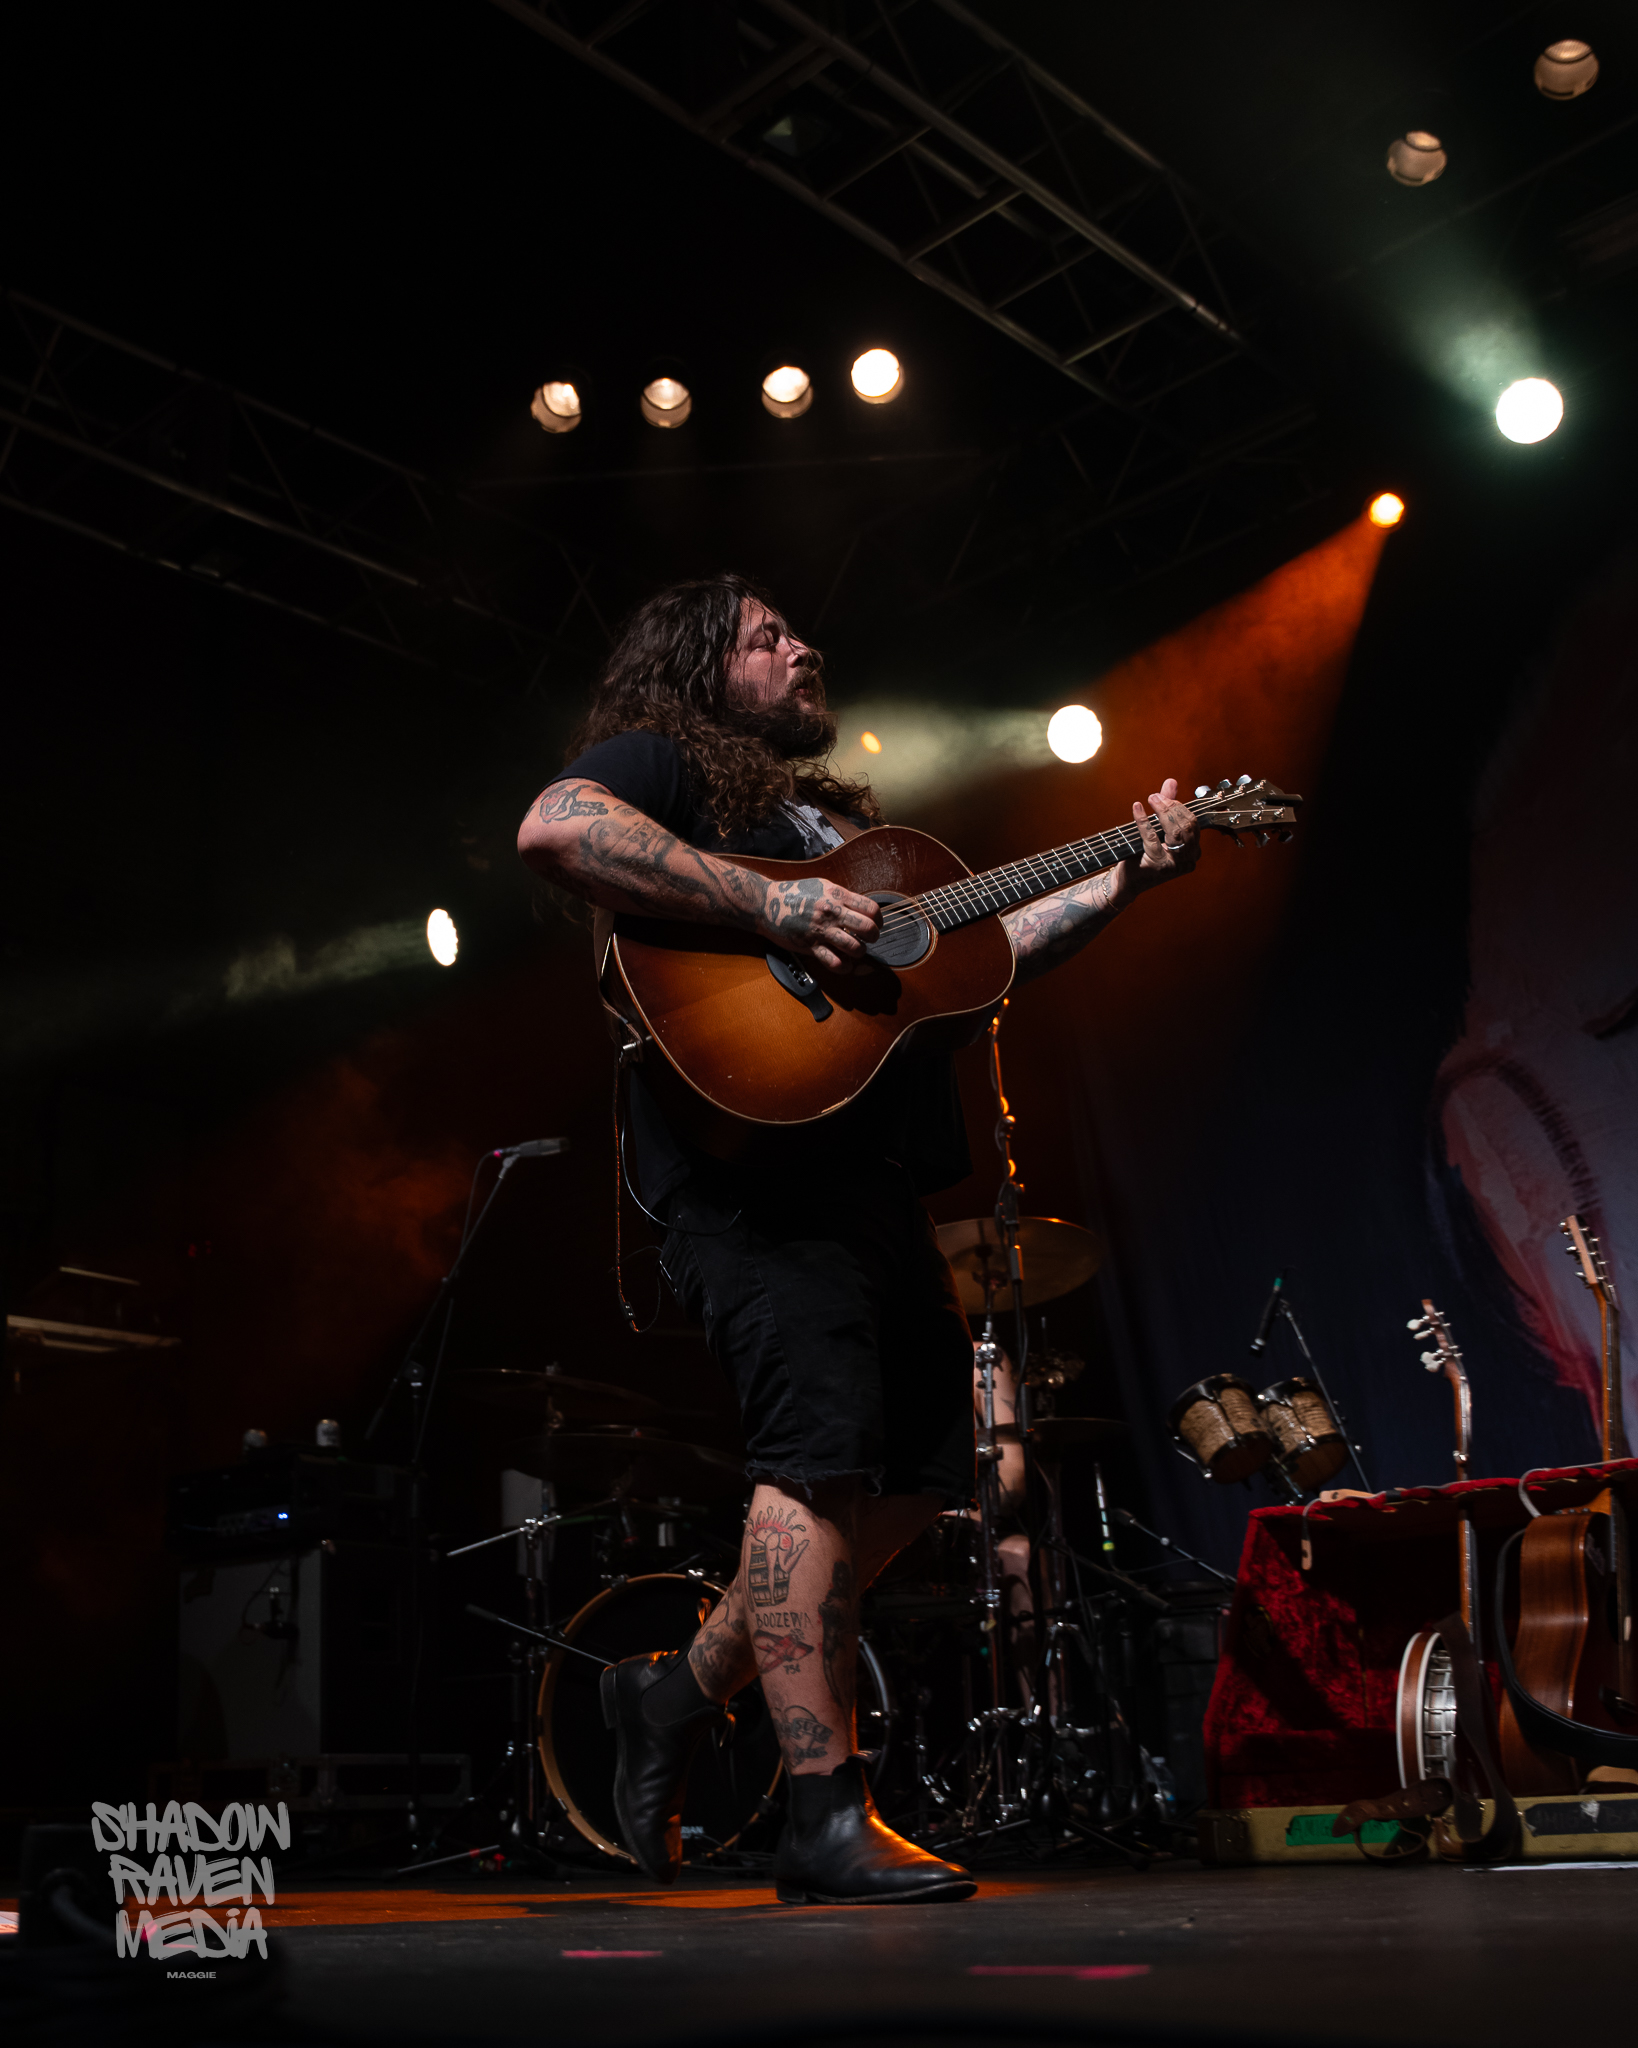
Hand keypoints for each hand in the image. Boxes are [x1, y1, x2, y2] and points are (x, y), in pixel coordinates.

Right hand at [759, 874, 882, 974]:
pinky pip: (835, 962)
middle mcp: (832, 913)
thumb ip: (842, 896)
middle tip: (868, 939)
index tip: (875, 923)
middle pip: (868, 929)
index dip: (878, 919)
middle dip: (873, 937)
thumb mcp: (822, 886)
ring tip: (855, 950)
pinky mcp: (811, 946)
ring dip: (860, 952)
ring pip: (855, 948)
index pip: (871, 909)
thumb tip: (861, 907)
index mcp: (837, 896)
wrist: (767, 904)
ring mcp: (821, 931)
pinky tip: (845, 963)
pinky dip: (845, 967)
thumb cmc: (794, 893)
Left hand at [1130, 777, 1199, 887]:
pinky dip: (1143, 820)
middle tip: (1155, 797)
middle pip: (1186, 826)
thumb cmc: (1143, 855)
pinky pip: (1152, 837)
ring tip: (1150, 800)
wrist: (1128, 881)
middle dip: (1170, 807)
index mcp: (1193, 851)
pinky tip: (1138, 808)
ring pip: (1174, 831)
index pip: (1192, 823)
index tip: (1163, 796)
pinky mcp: (1157, 865)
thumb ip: (1167, 807)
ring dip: (1161, 811)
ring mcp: (1175, 865)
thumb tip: (1171, 782)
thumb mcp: (1158, 830)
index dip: (1179, 806)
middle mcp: (1188, 860)